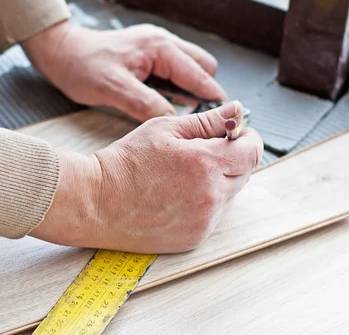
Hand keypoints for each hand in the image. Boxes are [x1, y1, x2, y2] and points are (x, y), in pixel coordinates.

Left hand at [21, 20, 227, 121]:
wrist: (60, 52)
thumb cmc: (81, 66)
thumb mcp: (113, 89)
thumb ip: (146, 104)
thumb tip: (175, 120)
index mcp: (159, 47)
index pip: (199, 75)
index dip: (213, 98)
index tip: (223, 120)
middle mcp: (163, 43)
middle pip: (203, 68)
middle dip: (205, 91)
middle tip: (198, 118)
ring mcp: (156, 47)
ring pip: (190, 68)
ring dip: (190, 89)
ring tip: (182, 114)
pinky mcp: (148, 54)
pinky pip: (174, 70)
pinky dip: (176, 86)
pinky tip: (165, 102)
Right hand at [30, 101, 263, 253]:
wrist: (96, 202)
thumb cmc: (125, 162)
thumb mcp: (165, 128)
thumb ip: (207, 120)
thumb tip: (238, 110)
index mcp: (206, 163)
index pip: (252, 151)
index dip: (247, 139)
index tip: (236, 135)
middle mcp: (210, 196)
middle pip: (244, 173)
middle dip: (230, 159)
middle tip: (201, 153)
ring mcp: (204, 221)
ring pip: (230, 195)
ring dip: (218, 182)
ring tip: (183, 176)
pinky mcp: (194, 238)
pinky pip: (214, 216)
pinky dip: (204, 204)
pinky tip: (177, 196)